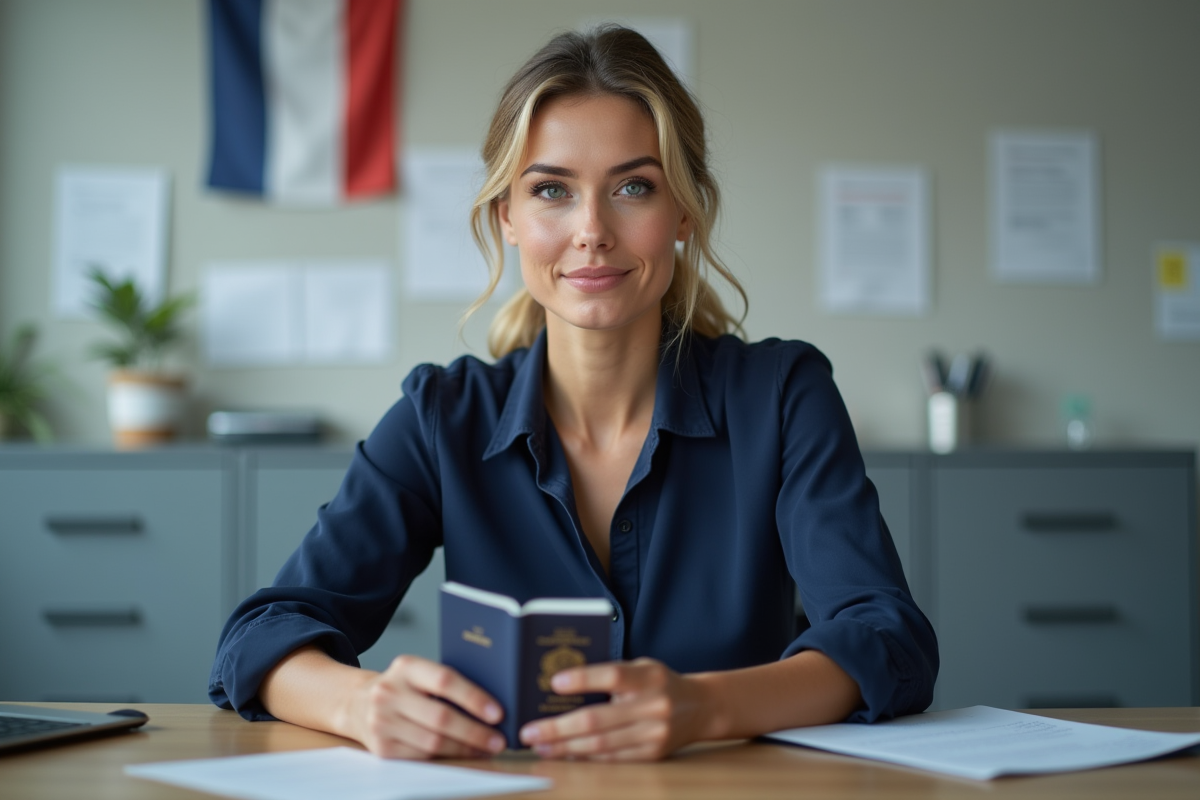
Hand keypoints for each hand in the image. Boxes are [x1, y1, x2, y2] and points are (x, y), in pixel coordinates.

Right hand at [342, 654, 507, 759]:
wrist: (357, 703)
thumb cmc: (402, 687)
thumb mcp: (418, 673)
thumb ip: (446, 682)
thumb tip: (490, 704)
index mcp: (406, 667)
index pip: (444, 680)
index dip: (474, 698)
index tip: (497, 713)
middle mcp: (389, 692)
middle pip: (441, 717)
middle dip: (475, 732)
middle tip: (498, 740)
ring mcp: (382, 721)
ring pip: (433, 742)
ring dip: (465, 749)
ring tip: (486, 749)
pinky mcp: (381, 748)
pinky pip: (421, 757)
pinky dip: (446, 758)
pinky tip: (461, 754)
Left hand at [517, 657, 715, 760]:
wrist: (701, 707)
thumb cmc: (660, 683)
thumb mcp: (642, 667)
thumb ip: (611, 674)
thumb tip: (562, 686)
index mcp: (649, 677)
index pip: (612, 676)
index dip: (583, 679)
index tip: (554, 682)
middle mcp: (653, 706)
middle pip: (598, 719)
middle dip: (558, 728)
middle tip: (530, 732)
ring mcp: (654, 734)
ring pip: (601, 745)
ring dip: (565, 748)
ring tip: (540, 747)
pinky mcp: (653, 755)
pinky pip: (612, 760)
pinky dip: (585, 758)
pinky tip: (565, 754)